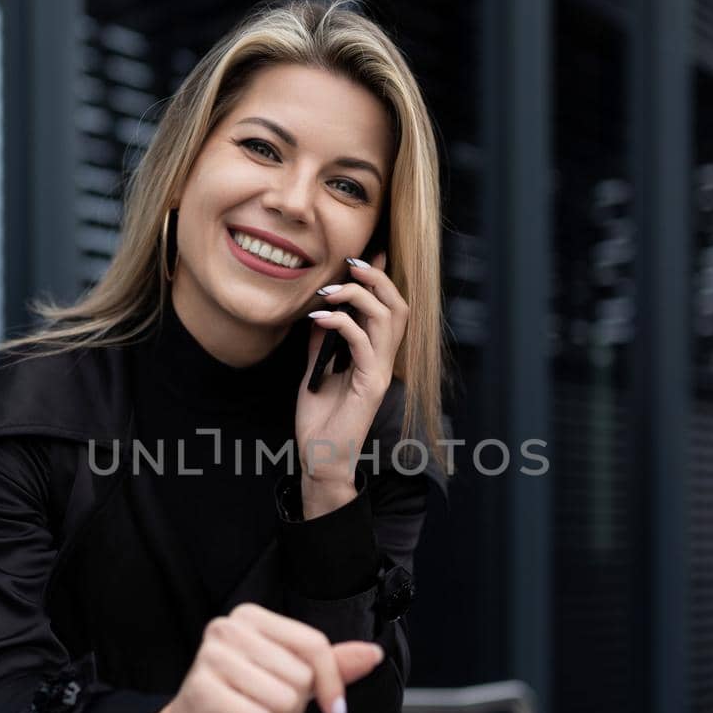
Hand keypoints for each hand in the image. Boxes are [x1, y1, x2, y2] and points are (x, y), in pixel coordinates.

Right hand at [127, 603, 385, 712]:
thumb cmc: (238, 701)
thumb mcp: (287, 679)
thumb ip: (329, 665)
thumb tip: (372, 653)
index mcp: (253, 618)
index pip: (313, 644)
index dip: (331, 683)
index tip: (335, 710)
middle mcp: (229, 628)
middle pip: (300, 676)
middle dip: (294, 710)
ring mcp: (211, 657)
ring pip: (283, 700)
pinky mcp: (202, 690)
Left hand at [296, 250, 408, 501]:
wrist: (319, 457)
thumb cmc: (319, 420)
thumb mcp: (316, 371)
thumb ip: (322, 343)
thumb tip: (319, 313)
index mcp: (374, 355)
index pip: (387, 308)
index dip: (381, 279)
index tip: (365, 254)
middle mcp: (383, 360)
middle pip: (397, 305)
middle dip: (376, 278)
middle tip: (350, 264)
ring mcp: (379, 372)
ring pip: (387, 318)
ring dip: (359, 296)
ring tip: (331, 289)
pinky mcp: (370, 384)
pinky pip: (363, 343)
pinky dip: (342, 324)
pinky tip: (319, 319)